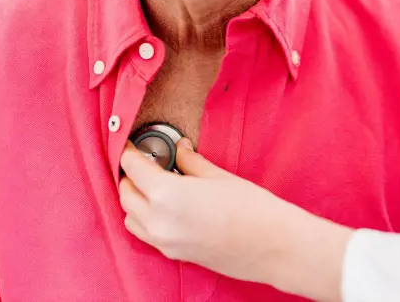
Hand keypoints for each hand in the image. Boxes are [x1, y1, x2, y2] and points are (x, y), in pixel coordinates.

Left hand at [119, 139, 352, 301]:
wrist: (273, 246)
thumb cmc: (252, 208)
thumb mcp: (218, 176)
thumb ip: (191, 162)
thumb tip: (180, 150)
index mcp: (167, 195)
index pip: (132, 169)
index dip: (130, 153)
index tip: (132, 146)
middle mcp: (158, 221)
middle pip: (126, 193)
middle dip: (130, 175)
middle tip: (145, 162)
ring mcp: (164, 242)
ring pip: (130, 217)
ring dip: (135, 199)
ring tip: (154, 185)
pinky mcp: (174, 255)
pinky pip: (146, 233)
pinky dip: (145, 218)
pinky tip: (166, 207)